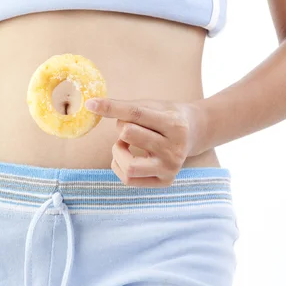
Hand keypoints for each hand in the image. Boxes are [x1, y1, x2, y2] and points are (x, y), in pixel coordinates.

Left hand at [85, 98, 206, 186]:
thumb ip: (125, 107)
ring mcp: (171, 168)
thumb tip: (91, 105)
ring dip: (118, 151)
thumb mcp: (152, 105)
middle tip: (129, 128)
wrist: (194, 133)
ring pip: (129, 165)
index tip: (91, 104)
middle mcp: (175, 148)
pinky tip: (127, 157)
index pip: (135, 114)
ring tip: (125, 144)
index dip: (110, 107)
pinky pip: (129, 179)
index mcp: (174, 124)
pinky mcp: (165, 181)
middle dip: (121, 128)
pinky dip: (119, 166)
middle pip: (129, 134)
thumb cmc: (166, 117)